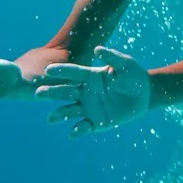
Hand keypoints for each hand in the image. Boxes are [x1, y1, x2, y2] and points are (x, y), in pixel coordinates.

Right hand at [33, 46, 150, 135]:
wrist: (144, 95)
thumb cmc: (134, 76)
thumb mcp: (125, 64)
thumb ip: (112, 57)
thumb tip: (97, 49)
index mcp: (89, 76)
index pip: (72, 73)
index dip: (61, 71)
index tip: (48, 70)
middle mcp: (85, 92)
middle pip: (65, 92)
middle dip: (51, 93)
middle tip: (38, 93)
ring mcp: (89, 108)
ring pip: (69, 111)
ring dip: (59, 114)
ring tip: (51, 119)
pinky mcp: (96, 122)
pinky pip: (84, 127)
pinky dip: (77, 131)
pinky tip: (73, 133)